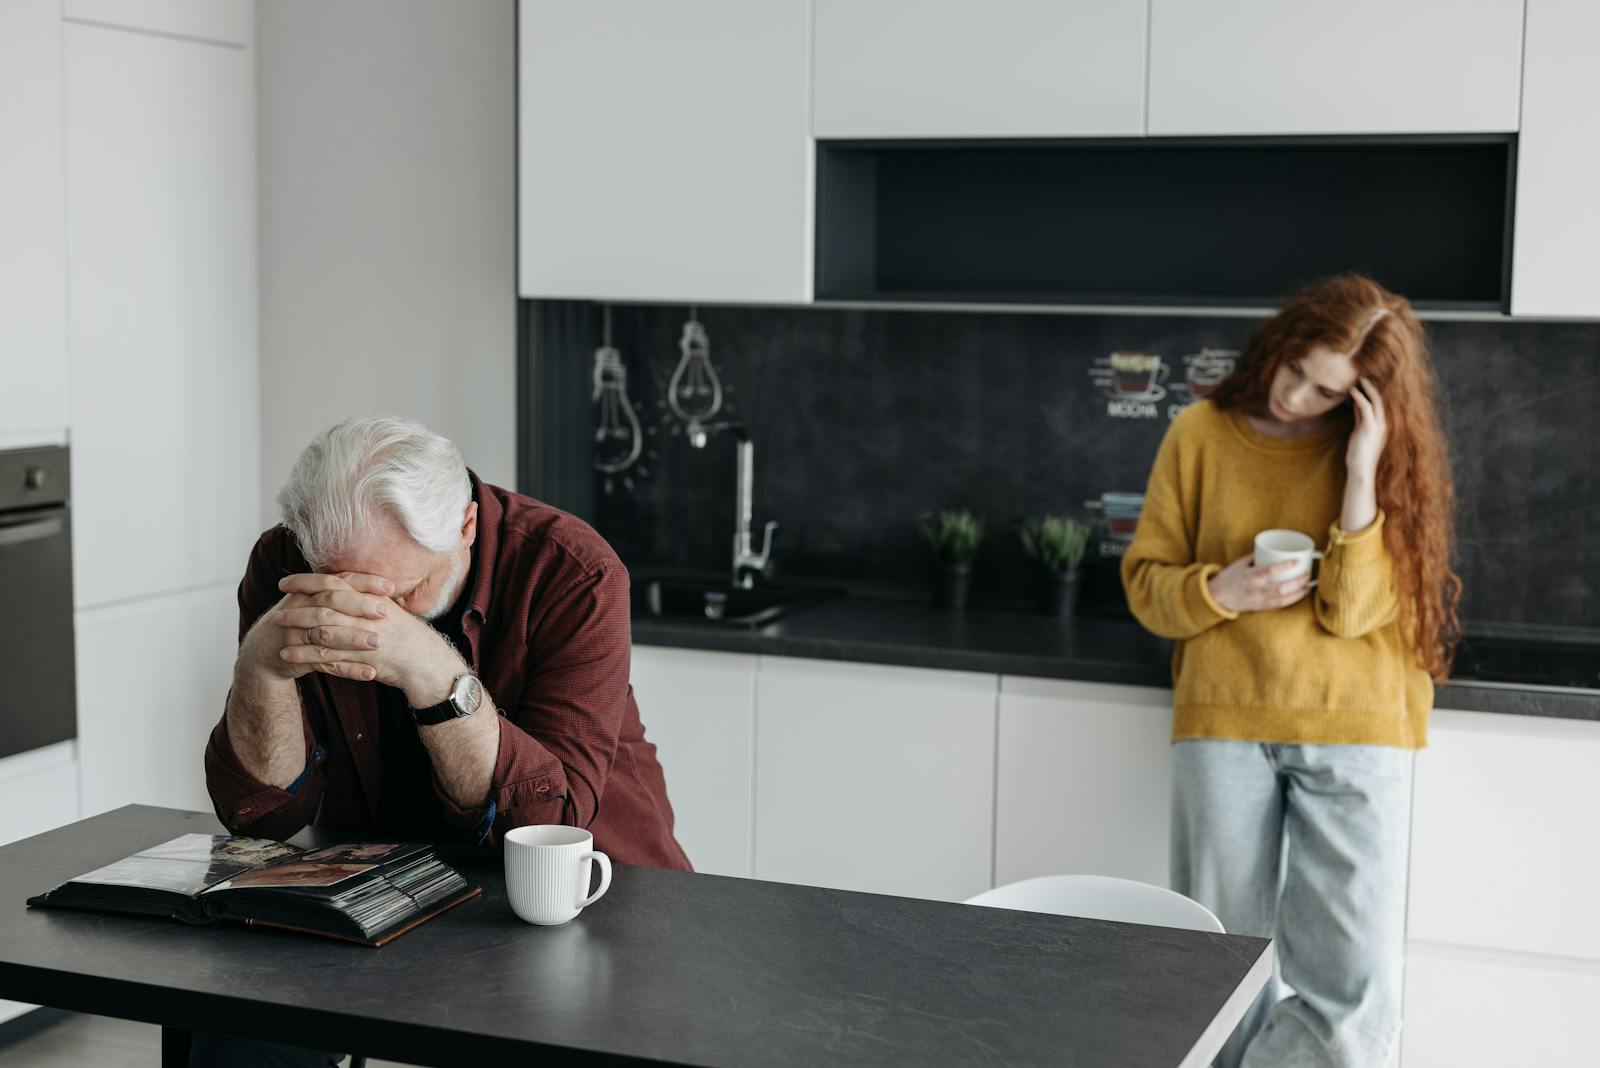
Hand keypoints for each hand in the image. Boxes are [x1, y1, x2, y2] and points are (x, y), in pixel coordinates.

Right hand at [240, 572, 393, 682]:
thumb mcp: (313, 602)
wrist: (263, 651)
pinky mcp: (297, 657)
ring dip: (353, 639)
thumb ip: (341, 594)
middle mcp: (299, 608)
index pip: (337, 580)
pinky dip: (348, 669)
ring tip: (378, 643)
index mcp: (308, 591)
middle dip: (359, 607)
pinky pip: (325, 663)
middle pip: (330, 603)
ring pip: (327, 634)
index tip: (389, 587)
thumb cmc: (299, 621)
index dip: (363, 582)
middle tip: (385, 612)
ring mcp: (296, 633)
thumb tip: (382, 589)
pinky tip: (369, 673)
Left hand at [265, 573, 465, 702]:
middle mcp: (368, 616)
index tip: (285, 582)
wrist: (427, 663)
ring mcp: (365, 639)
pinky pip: (327, 658)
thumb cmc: (409, 636)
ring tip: (276, 631)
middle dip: (296, 608)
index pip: (334, 584)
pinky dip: (304, 656)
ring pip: (322, 632)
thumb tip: (343, 584)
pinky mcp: (361, 661)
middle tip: (276, 610)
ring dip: (295, 631)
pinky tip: (287, 655)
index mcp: (372, 599)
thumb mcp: (390, 609)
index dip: (306, 581)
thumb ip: (367, 597)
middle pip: (323, 607)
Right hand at [1206, 553, 1312, 613]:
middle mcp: (1254, 589)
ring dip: (1298, 593)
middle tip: (1307, 574)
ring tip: (1308, 586)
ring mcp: (1257, 600)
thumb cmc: (1229, 577)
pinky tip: (1299, 595)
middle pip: (1280, 588)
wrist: (1216, 596)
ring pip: (1282, 599)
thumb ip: (1255, 556)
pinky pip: (1278, 606)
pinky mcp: (1259, 608)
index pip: (1269, 570)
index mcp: (1249, 575)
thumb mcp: (1239, 563)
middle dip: (1297, 582)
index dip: (1285, 566)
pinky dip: (1291, 600)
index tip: (1297, 561)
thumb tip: (1271, 548)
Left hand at [1345, 376, 1387, 482]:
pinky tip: (1352, 391)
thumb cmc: (1358, 455)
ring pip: (1375, 401)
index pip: (1377, 405)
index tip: (1363, 384)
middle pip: (1379, 400)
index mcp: (1380, 426)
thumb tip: (1356, 405)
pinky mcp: (1369, 427)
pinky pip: (1365, 407)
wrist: (1361, 470)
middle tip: (1362, 377)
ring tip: (1358, 379)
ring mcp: (1378, 425)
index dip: (1371, 393)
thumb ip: (1359, 419)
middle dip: (1371, 387)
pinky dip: (1359, 397)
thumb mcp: (1359, 433)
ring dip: (1366, 389)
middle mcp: (1382, 424)